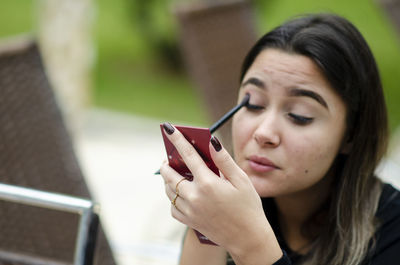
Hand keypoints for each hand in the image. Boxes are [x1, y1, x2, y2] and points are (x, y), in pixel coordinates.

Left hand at [160, 123, 281, 262]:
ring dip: (168, 179)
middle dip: (166, 163)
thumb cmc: (248, 207)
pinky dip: (172, 198)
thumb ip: (224, 160)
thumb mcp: (241, 180)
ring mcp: (190, 210)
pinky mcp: (189, 221)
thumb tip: (212, 141)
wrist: (248, 238)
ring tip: (173, 172)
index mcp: (208, 183)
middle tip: (169, 157)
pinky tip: (180, 193)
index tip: (168, 128)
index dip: (177, 139)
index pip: (187, 155)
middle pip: (170, 174)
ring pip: (169, 190)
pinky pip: (173, 207)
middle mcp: (194, 197)